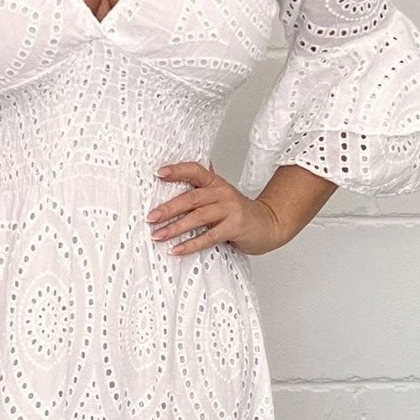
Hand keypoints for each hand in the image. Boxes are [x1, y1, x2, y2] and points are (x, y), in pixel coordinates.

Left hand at [148, 161, 288, 256]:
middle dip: (168, 208)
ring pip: (198, 217)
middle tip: (151, 218)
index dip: (177, 170)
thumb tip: (170, 190)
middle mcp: (222, 193)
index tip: (159, 174)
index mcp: (216, 183)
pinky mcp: (235, 226)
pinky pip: (209, 237)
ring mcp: (230, 209)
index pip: (195, 170)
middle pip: (191, 198)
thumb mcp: (220, 197)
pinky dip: (191, 244)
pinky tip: (177, 249)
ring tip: (158, 235)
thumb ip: (200, 192)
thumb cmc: (238, 213)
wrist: (268, 224)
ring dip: (175, 228)